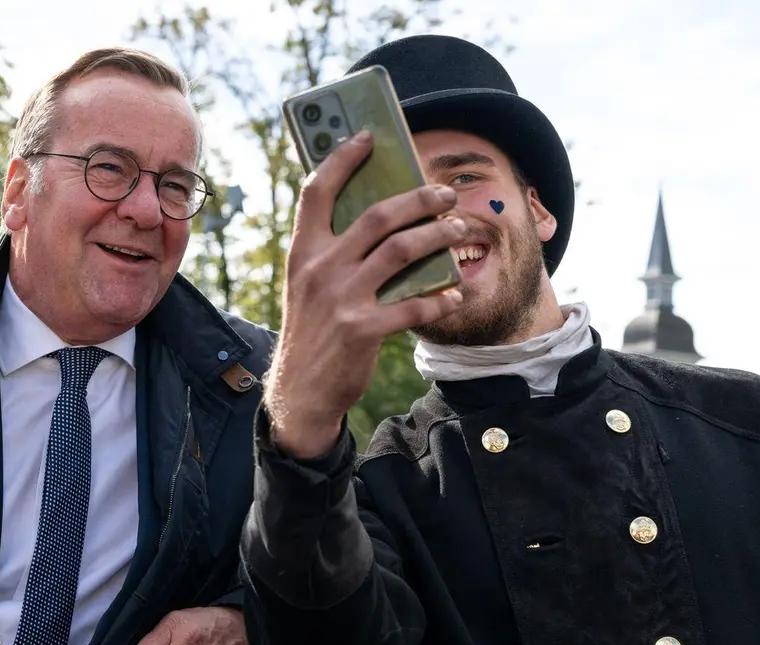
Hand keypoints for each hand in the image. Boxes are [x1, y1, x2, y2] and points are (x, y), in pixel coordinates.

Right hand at [265, 130, 467, 457]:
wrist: (300, 392)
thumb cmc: (313, 331)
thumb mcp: (308, 285)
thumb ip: (332, 251)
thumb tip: (380, 216)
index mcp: (303, 251)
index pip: (317, 191)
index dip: (342, 158)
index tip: (368, 137)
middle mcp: (320, 268)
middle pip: (377, 215)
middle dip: (419, 198)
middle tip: (446, 194)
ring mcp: (341, 298)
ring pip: (401, 250)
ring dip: (438, 235)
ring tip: (460, 230)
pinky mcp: (362, 329)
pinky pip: (412, 304)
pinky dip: (439, 297)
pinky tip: (455, 293)